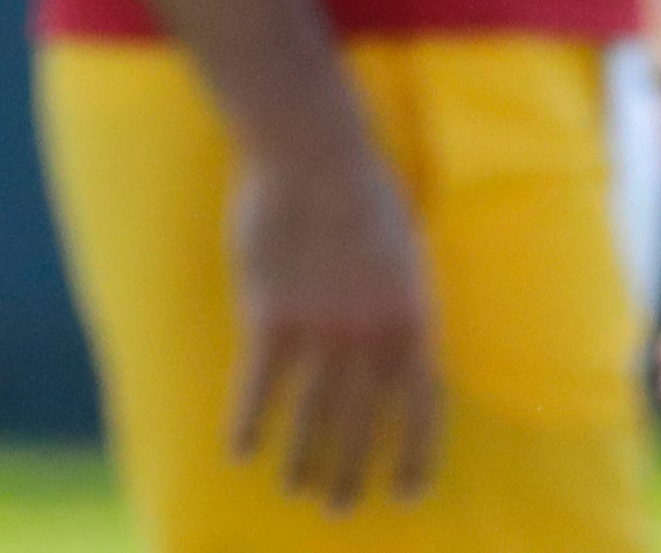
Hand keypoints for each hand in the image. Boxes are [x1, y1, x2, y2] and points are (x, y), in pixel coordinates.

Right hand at [231, 117, 441, 510]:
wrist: (311, 151)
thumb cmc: (362, 190)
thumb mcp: (407, 253)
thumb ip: (402, 308)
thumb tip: (401, 355)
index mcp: (414, 322)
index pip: (421, 412)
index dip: (413, 459)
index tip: (404, 496)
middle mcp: (372, 338)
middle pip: (362, 426)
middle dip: (350, 474)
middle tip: (337, 508)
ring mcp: (321, 329)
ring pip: (312, 417)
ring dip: (303, 462)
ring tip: (295, 490)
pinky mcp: (270, 316)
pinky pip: (258, 387)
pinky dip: (247, 424)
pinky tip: (239, 452)